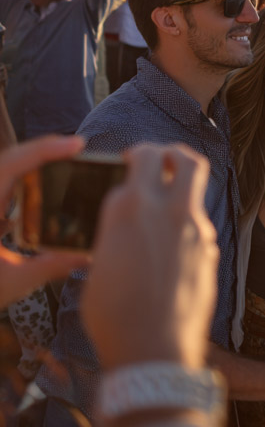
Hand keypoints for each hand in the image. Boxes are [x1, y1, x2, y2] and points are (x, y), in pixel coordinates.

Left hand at [0, 136, 89, 307]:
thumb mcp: (12, 282)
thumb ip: (52, 266)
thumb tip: (91, 255)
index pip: (8, 166)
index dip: (42, 150)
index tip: (75, 145)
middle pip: (7, 162)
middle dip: (41, 150)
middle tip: (76, 148)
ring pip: (4, 171)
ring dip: (33, 162)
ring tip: (66, 160)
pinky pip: (2, 186)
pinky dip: (23, 178)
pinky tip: (44, 185)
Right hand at [81, 144, 217, 370]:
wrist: (154, 348)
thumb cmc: (114, 314)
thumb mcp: (98, 263)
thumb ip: (115, 231)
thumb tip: (123, 223)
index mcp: (130, 208)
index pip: (143, 158)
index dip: (138, 155)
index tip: (133, 161)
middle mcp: (168, 211)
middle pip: (185, 158)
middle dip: (173, 153)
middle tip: (162, 159)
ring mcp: (195, 229)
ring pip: (198, 189)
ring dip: (183, 186)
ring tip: (168, 198)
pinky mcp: (211, 249)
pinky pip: (200, 222)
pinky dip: (187, 222)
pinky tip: (173, 241)